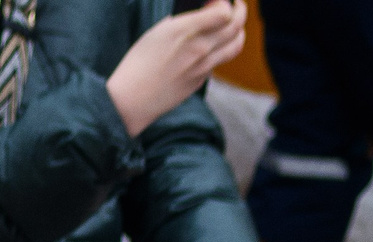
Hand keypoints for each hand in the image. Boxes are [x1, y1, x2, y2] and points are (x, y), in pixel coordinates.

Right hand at [106, 0, 245, 136]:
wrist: (132, 100)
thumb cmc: (138, 63)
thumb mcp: (158, 32)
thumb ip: (183, 20)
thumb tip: (202, 13)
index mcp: (185, 31)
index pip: (224, 12)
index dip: (224, 2)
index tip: (215, 1)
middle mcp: (200, 49)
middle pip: (236, 25)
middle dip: (240, 11)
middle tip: (236, 6)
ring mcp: (203, 67)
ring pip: (236, 44)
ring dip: (239, 31)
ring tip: (234, 25)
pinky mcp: (201, 81)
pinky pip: (220, 61)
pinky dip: (222, 49)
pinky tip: (212, 46)